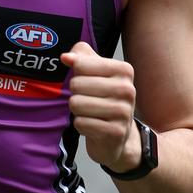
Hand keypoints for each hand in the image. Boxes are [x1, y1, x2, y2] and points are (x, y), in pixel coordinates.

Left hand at [61, 42, 140, 172]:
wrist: (117, 134)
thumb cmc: (102, 97)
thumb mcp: (94, 72)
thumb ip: (80, 57)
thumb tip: (66, 57)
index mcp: (124, 70)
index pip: (80, 64)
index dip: (77, 74)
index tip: (88, 82)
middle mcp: (127, 89)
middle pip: (76, 84)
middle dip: (75, 93)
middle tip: (89, 99)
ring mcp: (123, 112)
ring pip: (76, 104)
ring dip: (77, 110)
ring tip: (90, 112)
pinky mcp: (115, 132)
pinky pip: (80, 123)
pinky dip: (81, 124)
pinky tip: (93, 125)